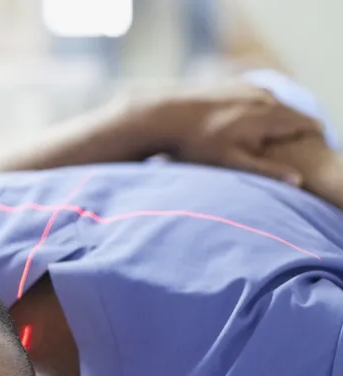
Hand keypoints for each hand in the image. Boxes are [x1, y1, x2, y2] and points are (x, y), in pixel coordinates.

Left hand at [141, 82, 322, 184]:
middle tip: (308, 139)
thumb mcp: (232, 162)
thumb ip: (266, 171)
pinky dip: (263, 107)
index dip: (314, 135)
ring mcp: (248, 88)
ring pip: (276, 103)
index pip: (305, 124)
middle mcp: (263, 98)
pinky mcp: (233, 85)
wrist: (165, 115)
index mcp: (268, 116)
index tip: (318, 146)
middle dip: (300, 126)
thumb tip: (299, 180)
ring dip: (282, 116)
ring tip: (284, 132)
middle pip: (293, 112)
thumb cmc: (196, 144)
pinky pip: (257, 97)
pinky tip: (258, 119)